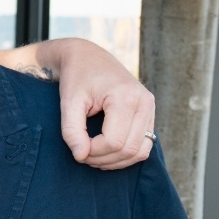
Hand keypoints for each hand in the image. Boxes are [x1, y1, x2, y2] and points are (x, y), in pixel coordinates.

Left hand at [42, 39, 155, 169]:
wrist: (88, 57)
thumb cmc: (77, 77)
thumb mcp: (68, 102)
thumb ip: (72, 130)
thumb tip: (81, 156)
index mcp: (126, 96)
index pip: (114, 142)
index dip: (93, 152)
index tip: (76, 148)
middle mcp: (144, 102)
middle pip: (129, 149)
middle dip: (103, 159)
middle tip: (82, 154)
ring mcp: (150, 108)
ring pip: (140, 151)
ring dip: (116, 161)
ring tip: (93, 154)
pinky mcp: (149, 114)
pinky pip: (144, 145)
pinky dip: (126, 155)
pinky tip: (106, 152)